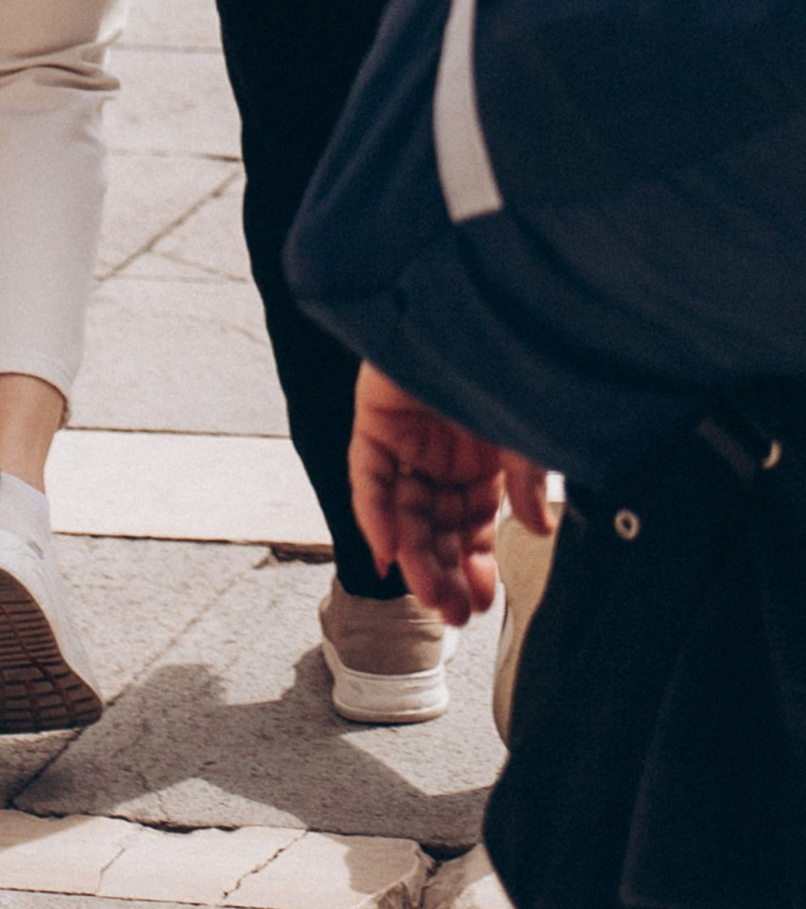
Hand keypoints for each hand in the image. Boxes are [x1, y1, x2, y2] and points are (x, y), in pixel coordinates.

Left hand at [347, 362, 549, 625]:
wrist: (468, 294)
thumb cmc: (508, 356)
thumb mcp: (529, 427)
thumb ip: (527, 478)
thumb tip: (538, 530)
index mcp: (483, 458)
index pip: (473, 525)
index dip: (476, 564)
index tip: (483, 602)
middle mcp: (444, 453)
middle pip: (436, 525)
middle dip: (445, 571)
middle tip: (455, 614)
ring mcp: (409, 437)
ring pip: (403, 511)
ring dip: (414, 556)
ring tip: (433, 596)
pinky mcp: (375, 417)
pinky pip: (370, 476)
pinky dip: (376, 515)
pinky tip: (388, 553)